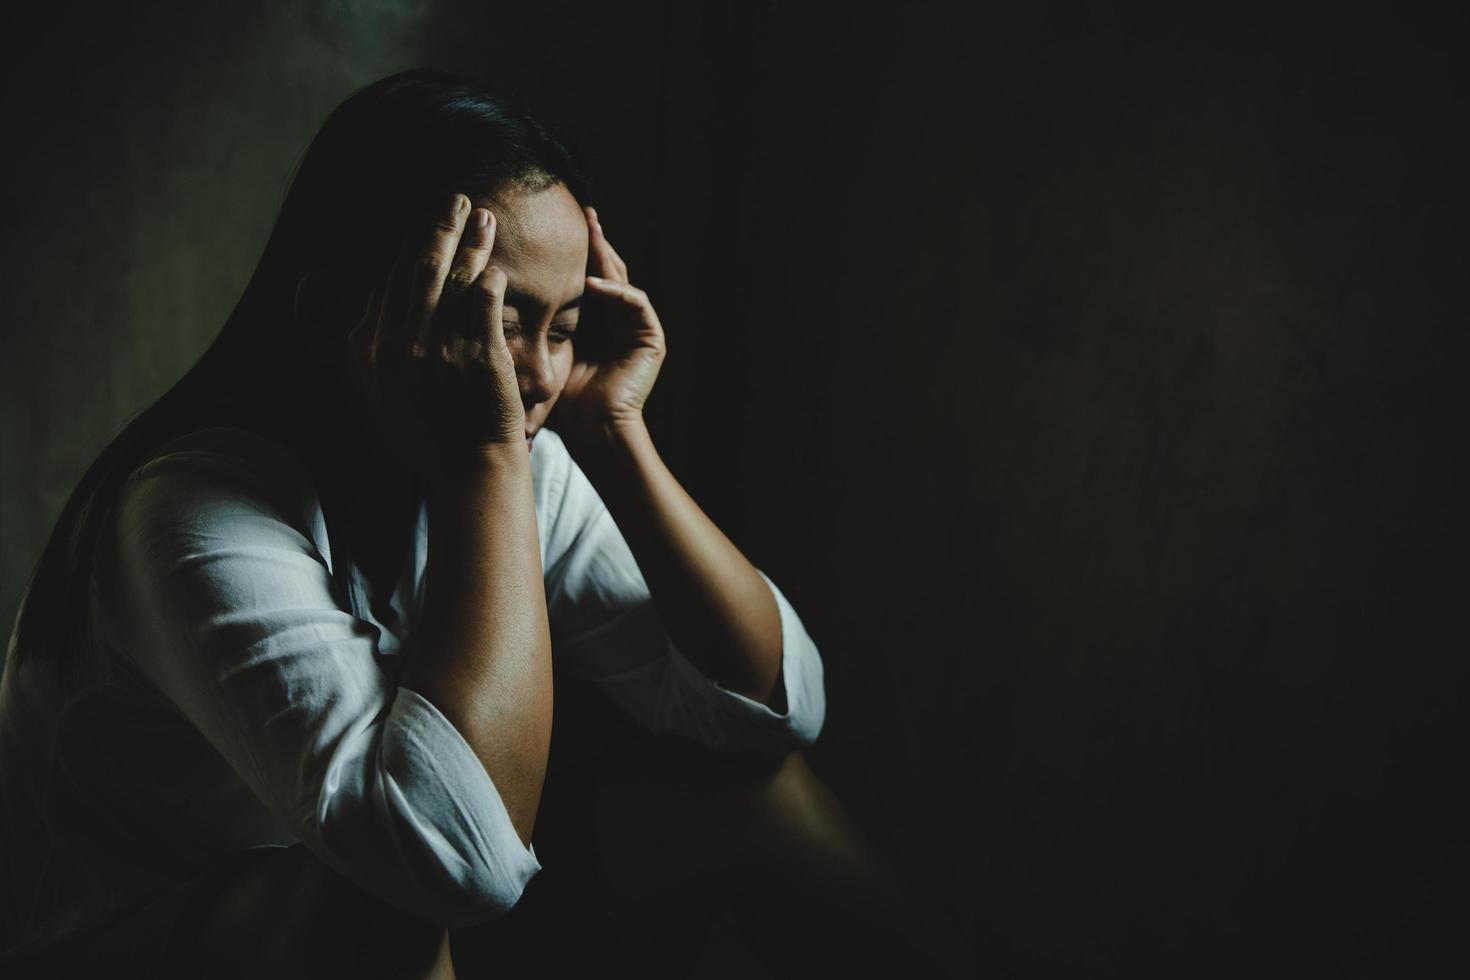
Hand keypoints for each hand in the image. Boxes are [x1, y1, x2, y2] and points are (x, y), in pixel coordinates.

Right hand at [345, 193, 524, 477]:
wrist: (465, 471)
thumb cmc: (425, 435)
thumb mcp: (375, 392)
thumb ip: (361, 345)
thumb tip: (371, 297)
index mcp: (377, 349)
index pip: (394, 282)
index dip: (410, 244)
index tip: (423, 219)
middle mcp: (406, 346)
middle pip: (423, 270)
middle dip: (441, 228)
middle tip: (458, 197)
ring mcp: (444, 352)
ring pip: (456, 281)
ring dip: (471, 243)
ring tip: (485, 216)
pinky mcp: (481, 359)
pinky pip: (486, 306)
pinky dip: (490, 281)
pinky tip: (498, 264)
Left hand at [550, 206, 666, 442]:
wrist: (594, 431)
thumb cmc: (564, 403)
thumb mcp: (545, 351)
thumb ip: (533, 324)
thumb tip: (493, 294)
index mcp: (595, 323)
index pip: (584, 277)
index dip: (572, 252)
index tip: (552, 227)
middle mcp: (618, 321)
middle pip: (606, 270)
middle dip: (594, 241)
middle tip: (581, 212)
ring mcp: (638, 328)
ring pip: (621, 279)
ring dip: (606, 255)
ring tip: (591, 232)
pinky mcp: (652, 338)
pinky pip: (635, 303)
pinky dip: (615, 291)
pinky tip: (593, 282)